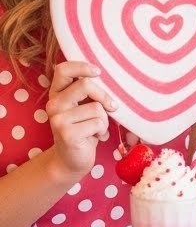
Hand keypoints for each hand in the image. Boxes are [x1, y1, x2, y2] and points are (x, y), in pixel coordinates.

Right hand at [45, 59, 115, 182]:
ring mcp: (58, 119)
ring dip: (104, 119)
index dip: (82, 66)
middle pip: (85, 85)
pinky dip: (103, 130)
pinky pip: (98, 123)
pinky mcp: (67, 134)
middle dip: (104, 96)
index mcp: (57, 93)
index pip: (63, 69)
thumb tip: (110, 77)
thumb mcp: (84, 106)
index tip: (98, 73)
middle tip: (111, 107)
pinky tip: (96, 137)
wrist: (72, 160)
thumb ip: (88, 91)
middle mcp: (54, 104)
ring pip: (96, 107)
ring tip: (98, 128)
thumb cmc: (84, 129)